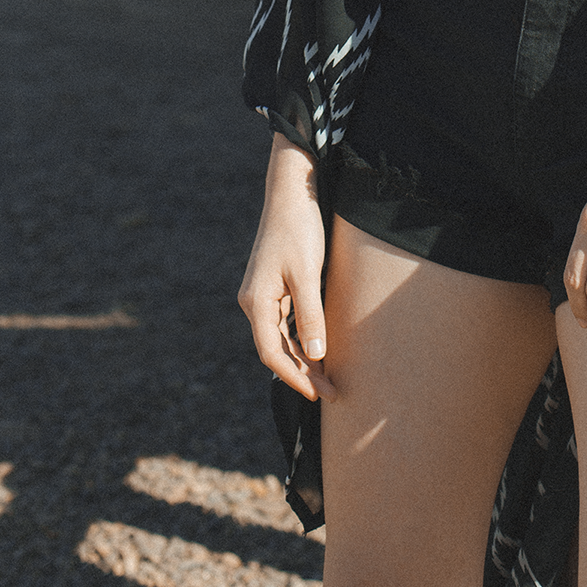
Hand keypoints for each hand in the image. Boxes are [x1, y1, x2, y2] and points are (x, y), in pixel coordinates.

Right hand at [238, 133, 336, 400]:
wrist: (292, 192)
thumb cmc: (299, 229)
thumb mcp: (307, 273)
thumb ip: (310, 315)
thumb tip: (316, 355)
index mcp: (257, 302)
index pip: (272, 352)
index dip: (294, 376)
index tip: (316, 394)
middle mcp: (255, 302)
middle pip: (276, 348)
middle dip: (302, 371)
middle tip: (331, 392)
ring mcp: (263, 294)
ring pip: (281, 337)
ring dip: (303, 357)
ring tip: (328, 378)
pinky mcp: (274, 286)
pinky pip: (286, 322)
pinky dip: (301, 337)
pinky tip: (318, 347)